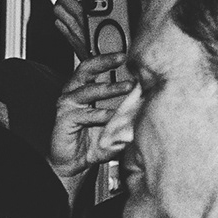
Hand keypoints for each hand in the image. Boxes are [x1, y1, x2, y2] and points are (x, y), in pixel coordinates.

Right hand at [44, 51, 130, 187]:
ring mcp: (68, 106)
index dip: (108, 59)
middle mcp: (74, 94)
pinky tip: (112, 116)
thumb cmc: (96, 141)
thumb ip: (130, 113)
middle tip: (122, 58)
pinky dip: (100, 115)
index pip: (95, 68)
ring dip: (109, 88)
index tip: (128, 54)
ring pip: (87, 90)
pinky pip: (84, 114)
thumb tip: (152, 104)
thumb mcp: (117, 124)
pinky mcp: (64, 119)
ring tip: (127, 87)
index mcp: (85, 90)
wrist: (77, 163)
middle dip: (103, 61)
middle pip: (85, 70)